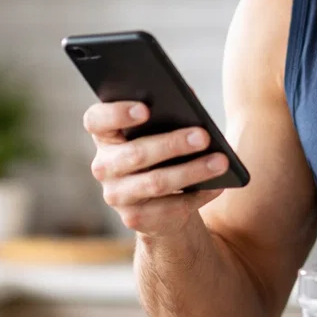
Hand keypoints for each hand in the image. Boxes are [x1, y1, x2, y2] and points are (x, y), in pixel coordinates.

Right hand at [83, 101, 229, 235]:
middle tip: (204, 136)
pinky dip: (198, 195)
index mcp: (105, 135)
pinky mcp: (134, 219)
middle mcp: (103, 166)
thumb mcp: (159, 132)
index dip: (117, 113)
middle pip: (135, 154)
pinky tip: (218, 184)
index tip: (145, 108)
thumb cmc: (161, 154)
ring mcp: (116, 195)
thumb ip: (166, 112)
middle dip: (172, 144)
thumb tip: (189, 98)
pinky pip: (170, 207)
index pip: (96, 120)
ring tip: (221, 161)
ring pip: (156, 183)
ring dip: (192, 171)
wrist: (158, 204)